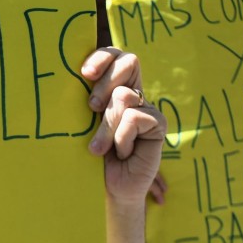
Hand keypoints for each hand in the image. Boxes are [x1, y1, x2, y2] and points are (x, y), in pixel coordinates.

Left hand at [81, 48, 165, 207]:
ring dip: (106, 127)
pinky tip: (124, 153)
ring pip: (124, 96)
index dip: (102, 57)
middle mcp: (134, 93)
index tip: (84, 73)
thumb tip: (85, 74)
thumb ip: (92, 98)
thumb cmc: (94, 154)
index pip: (115, 55)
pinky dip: (122, 138)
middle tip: (91, 107)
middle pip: (129, 61)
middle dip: (105, 83)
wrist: (110, 187)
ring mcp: (148, 107)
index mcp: (115, 86)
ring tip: (101, 148)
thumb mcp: (87, 122)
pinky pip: (134, 118)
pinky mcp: (158, 123)